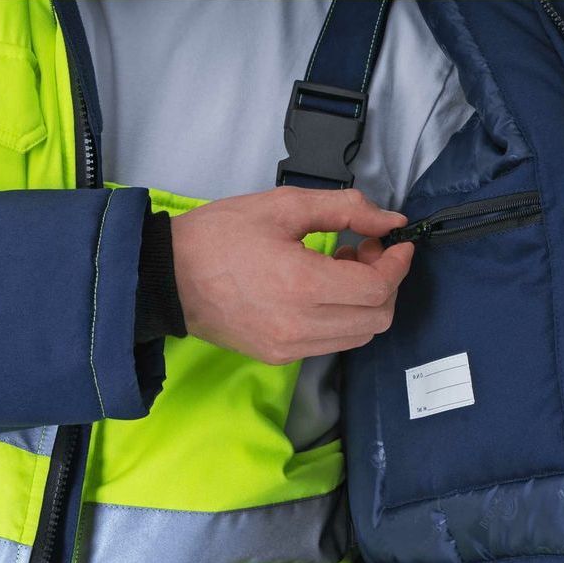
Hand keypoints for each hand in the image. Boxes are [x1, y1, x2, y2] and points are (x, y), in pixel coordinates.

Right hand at [170, 187, 413, 364]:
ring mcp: (289, 347)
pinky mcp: (278, 356)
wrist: (166, 277)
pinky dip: (342, 317)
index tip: (396, 241)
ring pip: (359, 335)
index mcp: (302, 285)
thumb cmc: (219, 236)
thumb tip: (391, 222)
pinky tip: (321, 289)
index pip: (378, 287)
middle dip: (385, 282)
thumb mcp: (283, 206)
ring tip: (341, 267)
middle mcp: (300, 326)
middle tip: (365, 249)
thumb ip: (345, 209)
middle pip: (377, 317)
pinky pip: (331, 343)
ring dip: (366, 302)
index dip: (397, 263)